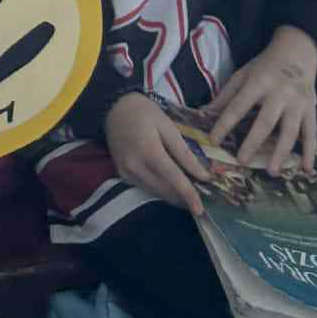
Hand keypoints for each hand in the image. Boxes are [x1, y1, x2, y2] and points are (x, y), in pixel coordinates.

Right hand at [104, 93, 210, 214]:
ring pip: (156, 193)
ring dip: (173, 195)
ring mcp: (127, 173)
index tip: (201, 209)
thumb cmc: (143, 112)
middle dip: (184, 197)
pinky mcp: (123, 175)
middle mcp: (136, 166)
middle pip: (166, 190)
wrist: (113, 108)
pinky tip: (170, 183)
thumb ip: (184, 153)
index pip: (174, 180)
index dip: (189, 195)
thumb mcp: (167, 126)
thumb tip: (203, 176)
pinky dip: (160, 189)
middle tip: (201, 196)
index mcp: (149, 151)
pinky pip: (146, 188)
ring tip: (188, 191)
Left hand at [206, 27, 316, 173]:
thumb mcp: (243, 74)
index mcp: (258, 82)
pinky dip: (310, 152)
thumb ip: (226, 95)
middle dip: (253, 143)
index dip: (225, 123)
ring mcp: (298, 102)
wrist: (297, 52)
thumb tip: (204, 113)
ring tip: (271, 171)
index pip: (238, 106)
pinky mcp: (311, 110)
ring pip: (290, 131)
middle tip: (242, 161)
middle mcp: (279, 92)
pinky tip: (306, 169)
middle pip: (266, 121)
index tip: (213, 140)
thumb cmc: (264, 66)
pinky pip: (311, 134)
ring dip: (281, 153)